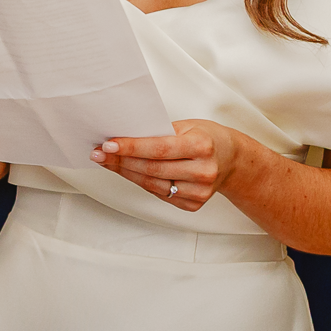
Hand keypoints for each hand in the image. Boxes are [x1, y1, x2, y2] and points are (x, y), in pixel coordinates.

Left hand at [90, 119, 243, 211]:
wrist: (232, 160)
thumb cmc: (206, 138)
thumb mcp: (188, 126)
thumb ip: (160, 132)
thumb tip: (123, 136)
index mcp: (202, 146)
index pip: (159, 148)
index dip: (131, 147)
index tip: (107, 144)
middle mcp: (203, 171)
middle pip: (152, 168)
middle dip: (120, 161)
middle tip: (98, 152)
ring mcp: (199, 192)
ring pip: (152, 184)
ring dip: (125, 172)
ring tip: (106, 161)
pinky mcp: (193, 205)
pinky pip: (159, 194)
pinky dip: (140, 182)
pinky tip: (126, 172)